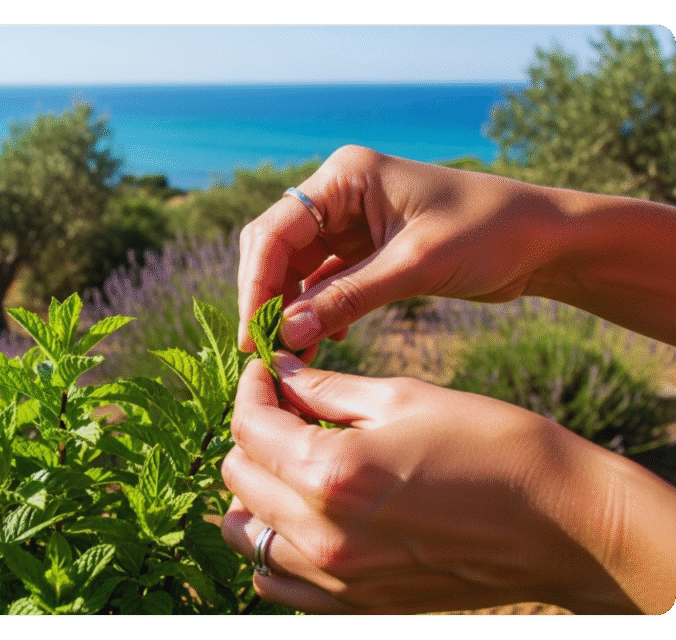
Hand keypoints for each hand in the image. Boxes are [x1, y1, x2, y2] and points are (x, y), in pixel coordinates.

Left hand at [220, 353, 675, 613]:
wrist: (560, 523)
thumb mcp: (405, 398)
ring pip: (246, 535)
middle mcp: (323, 535)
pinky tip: (303, 516)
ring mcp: (338, 579)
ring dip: (254, 492)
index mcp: (332, 474)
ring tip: (290, 463)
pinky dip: (273, 547)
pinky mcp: (356, 604)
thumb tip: (282, 374)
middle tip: (284, 409)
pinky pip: (277, 582)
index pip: (250, 428)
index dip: (252, 389)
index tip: (268, 371)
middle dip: (251, 434)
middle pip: (238, 479)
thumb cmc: (491, 446)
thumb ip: (327, 390)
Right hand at [237, 145, 571, 351]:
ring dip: (292, 311)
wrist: (545, 239)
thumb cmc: (489, 232)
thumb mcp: (415, 266)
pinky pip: (326, 283)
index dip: (257, 283)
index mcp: (345, 176)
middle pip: (277, 248)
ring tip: (291, 358)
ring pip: (298, 270)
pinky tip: (325, 342)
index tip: (253, 334)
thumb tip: (285, 333)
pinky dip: (319, 312)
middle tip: (263, 351)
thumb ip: (347, 298)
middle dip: (268, 298)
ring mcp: (351, 221)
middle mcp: (340, 194)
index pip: (276, 229)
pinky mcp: (367, 249)